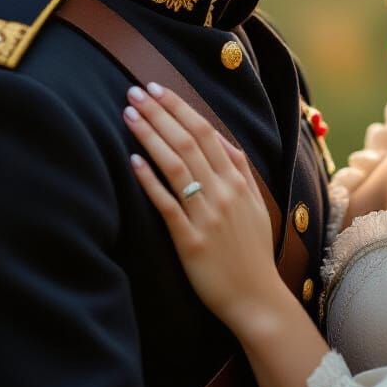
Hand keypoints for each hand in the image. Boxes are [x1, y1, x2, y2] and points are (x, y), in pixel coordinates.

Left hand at [123, 84, 280, 328]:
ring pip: (176, 165)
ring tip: (129, 115)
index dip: (179, 108)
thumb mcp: (255, 204)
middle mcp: (223, 192)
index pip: (206, 131)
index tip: (157, 89)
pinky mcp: (191, 240)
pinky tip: (133, 161)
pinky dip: (150, 180)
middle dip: (159, 113)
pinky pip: (167, 204)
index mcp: (238, 181)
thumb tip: (219, 139)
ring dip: (151, 136)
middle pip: (188, 141)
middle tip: (135, 91)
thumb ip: (238, 169)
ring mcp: (207, 215)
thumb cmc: (252, 251)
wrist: (257, 296)